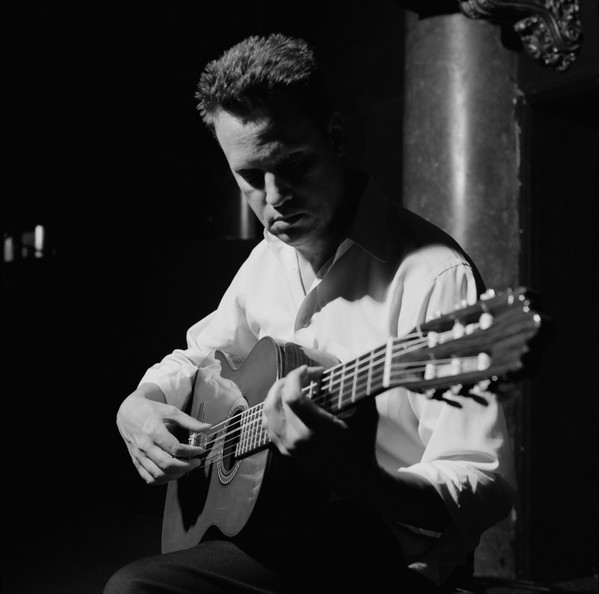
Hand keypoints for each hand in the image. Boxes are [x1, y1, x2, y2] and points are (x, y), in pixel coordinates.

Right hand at [116, 388, 209, 484]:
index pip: (175, 448)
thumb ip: (190, 421)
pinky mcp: (136, 461)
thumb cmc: (150, 410)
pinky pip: (148, 478)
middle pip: (167, 464)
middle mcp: (145, 446)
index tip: (200, 450)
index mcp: (154, 431)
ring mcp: (139, 455)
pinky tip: (172, 474)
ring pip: (158, 474)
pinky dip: (162, 480)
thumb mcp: (171, 411)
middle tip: (196, 462)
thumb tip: (207, 428)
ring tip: (186, 468)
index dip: (190, 452)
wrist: (127, 412)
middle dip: (186, 466)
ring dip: (176, 475)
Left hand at [261, 365, 378, 495]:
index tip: (311, 370)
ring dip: (276, 392)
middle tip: (303, 374)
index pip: (292, 397)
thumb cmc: (362, 445)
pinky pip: (267, 425)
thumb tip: (358, 367)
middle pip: (276, 400)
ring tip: (292, 384)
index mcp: (317, 429)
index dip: (296, 377)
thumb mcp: (367, 414)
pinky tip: (285, 402)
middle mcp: (297, 438)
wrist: (354, 479)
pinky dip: (273, 408)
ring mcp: (288, 446)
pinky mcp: (284, 451)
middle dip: (287, 380)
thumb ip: (361, 390)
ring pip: (267, 412)